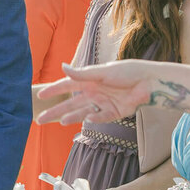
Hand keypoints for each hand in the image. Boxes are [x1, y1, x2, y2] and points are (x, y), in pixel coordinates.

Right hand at [36, 59, 159, 126]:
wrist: (149, 83)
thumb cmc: (127, 71)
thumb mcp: (102, 72)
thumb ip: (81, 74)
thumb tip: (62, 67)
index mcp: (89, 80)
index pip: (66, 85)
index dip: (53, 90)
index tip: (40, 95)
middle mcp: (94, 92)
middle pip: (70, 103)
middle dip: (56, 111)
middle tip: (40, 119)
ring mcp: (103, 103)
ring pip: (82, 112)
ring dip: (71, 117)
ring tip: (60, 122)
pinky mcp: (114, 112)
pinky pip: (100, 118)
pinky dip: (94, 119)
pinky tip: (88, 119)